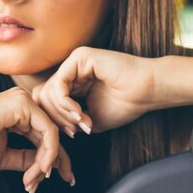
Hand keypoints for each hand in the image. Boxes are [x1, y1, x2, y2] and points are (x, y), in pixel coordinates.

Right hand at [0, 87, 74, 192]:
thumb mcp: (3, 155)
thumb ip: (25, 159)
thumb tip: (45, 166)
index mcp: (19, 113)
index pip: (44, 136)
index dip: (52, 159)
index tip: (58, 178)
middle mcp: (24, 104)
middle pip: (52, 135)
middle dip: (59, 161)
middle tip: (66, 179)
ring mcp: (25, 101)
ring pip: (52, 135)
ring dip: (47, 162)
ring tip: (34, 179)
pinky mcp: (24, 105)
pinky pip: (48, 132)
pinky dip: (47, 153)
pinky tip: (39, 168)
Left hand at [32, 46, 156, 134]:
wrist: (148, 91)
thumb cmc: (126, 104)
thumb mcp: (90, 118)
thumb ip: (69, 121)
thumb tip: (50, 127)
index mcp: (74, 82)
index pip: (48, 100)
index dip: (56, 120)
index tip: (73, 135)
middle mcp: (72, 69)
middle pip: (44, 95)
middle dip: (56, 118)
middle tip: (74, 131)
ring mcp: (75, 61)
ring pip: (49, 90)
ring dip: (63, 113)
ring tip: (82, 122)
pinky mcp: (80, 57)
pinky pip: (59, 83)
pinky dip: (65, 102)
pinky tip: (79, 112)